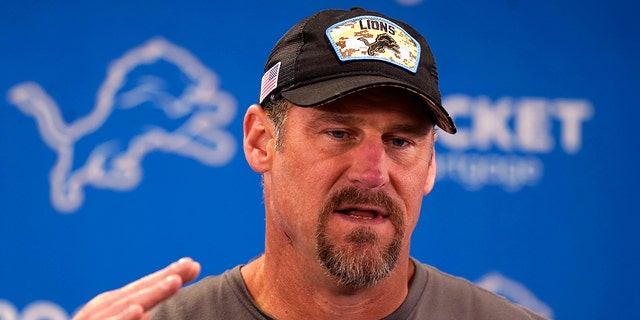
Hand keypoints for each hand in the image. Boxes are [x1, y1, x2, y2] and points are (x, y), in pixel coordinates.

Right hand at [73, 257, 200, 319]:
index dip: (166, 274)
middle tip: (189, 268)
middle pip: (134, 292)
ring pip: (121, 307)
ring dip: (148, 294)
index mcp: (108, 308)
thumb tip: (163, 295)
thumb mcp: (121, 318)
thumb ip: (138, 311)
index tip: (194, 265)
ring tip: (174, 283)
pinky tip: (139, 312)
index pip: (142, 287)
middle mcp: (97, 313)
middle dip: (162, 279)